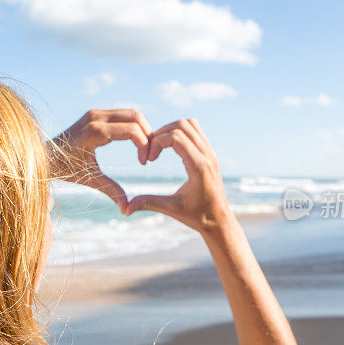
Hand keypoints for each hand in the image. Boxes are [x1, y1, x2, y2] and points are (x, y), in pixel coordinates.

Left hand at [50, 109, 151, 212]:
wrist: (46, 156)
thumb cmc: (66, 170)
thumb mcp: (90, 180)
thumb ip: (110, 190)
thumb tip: (126, 209)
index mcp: (94, 132)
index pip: (132, 130)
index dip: (145, 145)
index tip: (144, 163)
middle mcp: (95, 117)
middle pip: (136, 116)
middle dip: (148, 134)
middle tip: (149, 155)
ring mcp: (95, 113)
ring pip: (132, 113)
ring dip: (143, 129)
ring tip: (144, 150)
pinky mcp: (96, 113)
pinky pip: (123, 114)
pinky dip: (134, 126)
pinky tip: (135, 143)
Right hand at [125, 119, 233, 233]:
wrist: (219, 220)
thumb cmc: (198, 216)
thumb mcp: (171, 209)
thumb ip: (148, 203)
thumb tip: (124, 209)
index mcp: (199, 167)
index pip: (176, 137)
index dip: (157, 142)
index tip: (149, 159)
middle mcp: (207, 155)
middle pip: (182, 125)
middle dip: (161, 133)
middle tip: (151, 150)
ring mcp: (210, 152)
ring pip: (190, 124)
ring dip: (170, 130)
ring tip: (159, 147)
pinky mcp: (210, 153)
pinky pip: (195, 131)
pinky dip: (180, 132)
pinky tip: (169, 148)